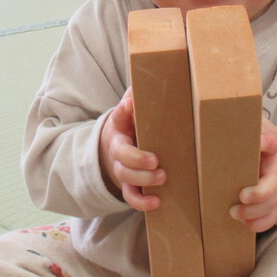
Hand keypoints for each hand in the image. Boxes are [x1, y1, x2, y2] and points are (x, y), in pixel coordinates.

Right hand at [98, 88, 164, 211]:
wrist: (114, 148)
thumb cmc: (131, 126)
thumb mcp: (131, 109)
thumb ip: (137, 95)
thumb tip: (150, 74)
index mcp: (119, 128)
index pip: (117, 119)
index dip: (122, 112)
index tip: (129, 105)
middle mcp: (117, 151)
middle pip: (122, 157)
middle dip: (138, 160)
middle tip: (156, 160)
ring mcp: (121, 170)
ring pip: (126, 178)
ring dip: (143, 180)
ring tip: (162, 177)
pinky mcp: (128, 186)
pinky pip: (131, 197)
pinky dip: (142, 202)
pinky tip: (157, 202)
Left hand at [230, 118, 276, 232]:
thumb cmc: (258, 140)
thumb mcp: (254, 125)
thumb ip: (243, 122)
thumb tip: (219, 111)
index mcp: (271, 148)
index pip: (271, 143)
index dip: (266, 143)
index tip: (261, 143)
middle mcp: (275, 172)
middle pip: (273, 186)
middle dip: (259, 194)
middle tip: (242, 196)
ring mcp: (274, 191)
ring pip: (271, 206)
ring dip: (254, 213)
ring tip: (234, 212)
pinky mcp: (269, 204)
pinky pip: (268, 218)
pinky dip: (257, 224)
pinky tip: (243, 223)